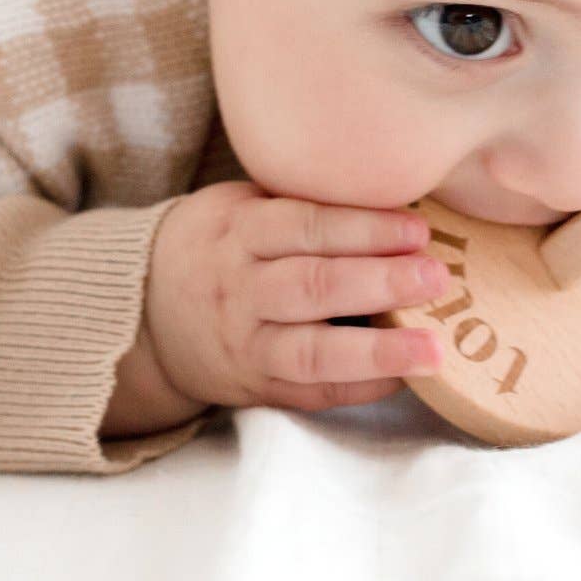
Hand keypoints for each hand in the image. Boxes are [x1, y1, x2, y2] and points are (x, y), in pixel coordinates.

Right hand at [143, 181, 451, 412]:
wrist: (143, 310)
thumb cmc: (219, 243)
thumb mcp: (243, 206)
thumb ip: (304, 201)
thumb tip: (398, 186)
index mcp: (239, 232)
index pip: (306, 227)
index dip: (364, 228)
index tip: (418, 228)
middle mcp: (240, 291)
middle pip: (314, 287)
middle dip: (380, 282)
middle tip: (437, 277)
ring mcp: (247, 345)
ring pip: (313, 352)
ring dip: (378, 351)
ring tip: (434, 349)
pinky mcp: (257, 388)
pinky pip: (313, 393)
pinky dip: (361, 387)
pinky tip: (407, 378)